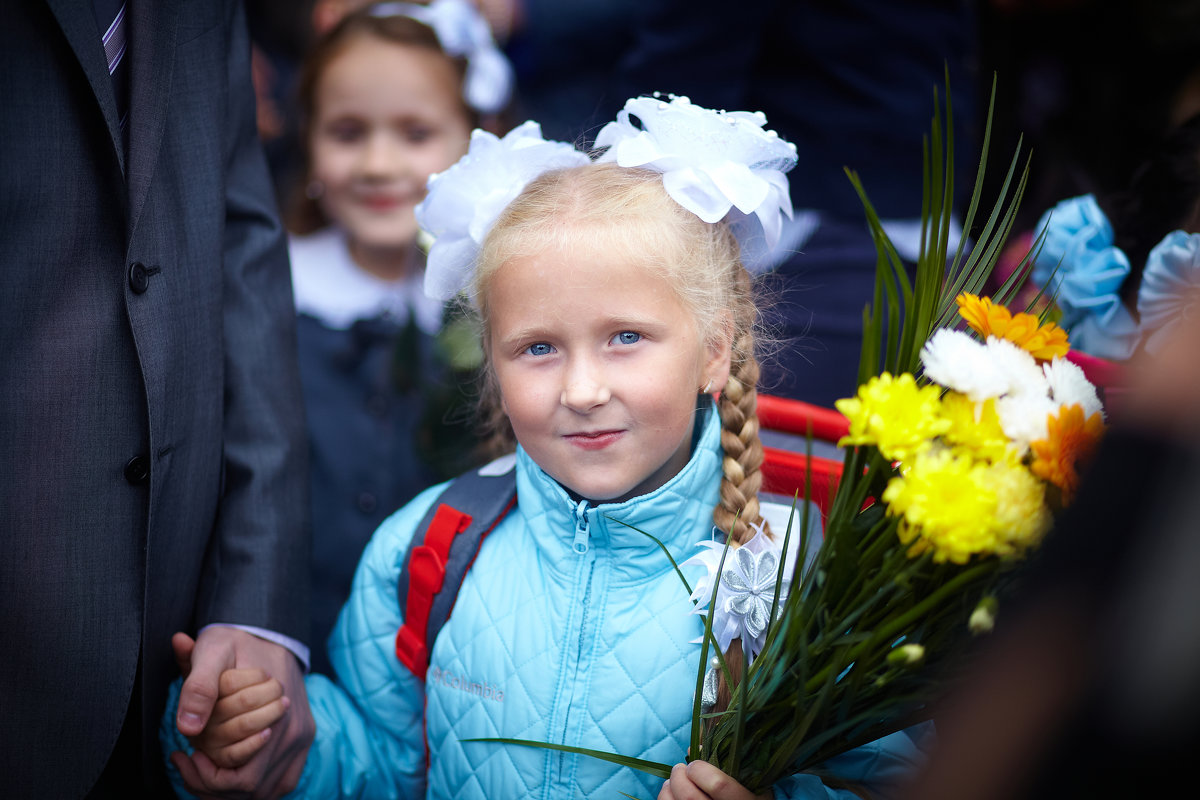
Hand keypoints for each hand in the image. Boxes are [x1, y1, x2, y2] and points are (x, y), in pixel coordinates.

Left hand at [170, 627, 313, 798]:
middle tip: (187, 761)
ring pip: (267, 790)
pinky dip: (256, 787)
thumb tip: (188, 728)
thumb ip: (198, 686)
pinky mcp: (303, 740)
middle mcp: (294, 732)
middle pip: (253, 789)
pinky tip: (230, 771)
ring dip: (231, 790)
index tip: (184, 755)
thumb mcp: (212, 651)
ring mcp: (301, 738)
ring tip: (202, 769)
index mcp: (275, 714)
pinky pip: (282, 782)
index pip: (239, 779)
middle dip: (213, 785)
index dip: (205, 778)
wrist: (270, 633)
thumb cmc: (236, 643)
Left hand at [658, 760, 771, 799]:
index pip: (718, 785)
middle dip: (679, 776)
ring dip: (669, 788)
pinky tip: (672, 794)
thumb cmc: (749, 797)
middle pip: (689, 796)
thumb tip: (696, 749)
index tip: (695, 764)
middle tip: (680, 768)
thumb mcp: (750, 783)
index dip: (700, 770)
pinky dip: (666, 798)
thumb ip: (729, 765)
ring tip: (674, 780)